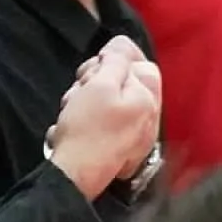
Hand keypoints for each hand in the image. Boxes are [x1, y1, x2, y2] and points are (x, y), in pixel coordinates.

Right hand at [47, 38, 161, 198]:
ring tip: (72, 113)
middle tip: (80, 90)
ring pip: (109, 104)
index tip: (93, 68)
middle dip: (97, 82)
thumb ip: (116, 60)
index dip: (115, 60)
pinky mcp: (118, 152)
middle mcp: (148, 120)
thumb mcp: (99, 84)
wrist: (72, 176)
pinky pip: (103, 125)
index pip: (141, 64)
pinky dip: (87, 122)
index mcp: (148, 100)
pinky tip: (72, 128)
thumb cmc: (86, 130)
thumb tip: (123, 45)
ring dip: (86, 101)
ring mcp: (134, 139)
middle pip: (124, 84)